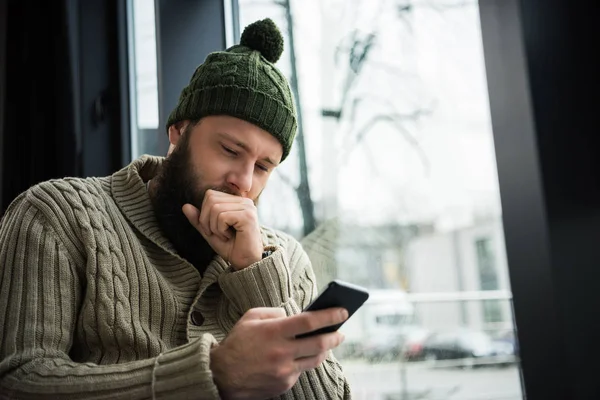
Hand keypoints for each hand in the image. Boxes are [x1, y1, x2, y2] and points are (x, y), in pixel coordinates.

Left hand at [182, 190, 262, 269]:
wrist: (246, 264)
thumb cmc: (231, 248)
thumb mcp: (210, 232)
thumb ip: (199, 220)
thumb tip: (185, 206)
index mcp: (237, 202)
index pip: (210, 195)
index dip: (204, 213)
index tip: (213, 229)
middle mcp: (244, 201)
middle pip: (211, 199)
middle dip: (206, 220)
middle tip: (216, 234)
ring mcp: (247, 208)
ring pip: (215, 208)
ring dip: (214, 227)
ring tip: (225, 236)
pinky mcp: (248, 216)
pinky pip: (222, 217)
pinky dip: (220, 230)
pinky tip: (230, 237)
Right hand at [210, 307, 347, 399]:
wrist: (222, 375)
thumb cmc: (237, 343)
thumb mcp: (251, 318)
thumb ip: (275, 313)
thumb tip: (293, 315)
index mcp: (275, 332)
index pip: (310, 322)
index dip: (330, 316)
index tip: (343, 312)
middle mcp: (282, 352)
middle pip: (320, 343)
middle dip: (335, 336)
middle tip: (341, 332)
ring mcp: (284, 371)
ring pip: (315, 360)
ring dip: (323, 351)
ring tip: (326, 343)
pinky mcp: (284, 384)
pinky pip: (300, 372)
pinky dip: (301, 363)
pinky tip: (298, 357)